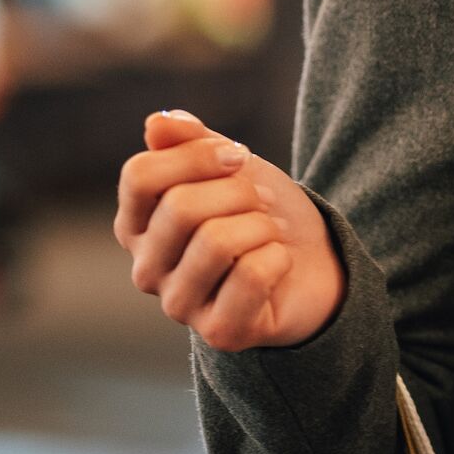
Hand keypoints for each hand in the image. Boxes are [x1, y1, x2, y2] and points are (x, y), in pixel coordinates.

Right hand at [115, 110, 345, 351]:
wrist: (314, 261)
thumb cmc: (262, 212)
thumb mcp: (231, 166)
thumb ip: (192, 141)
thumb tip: (158, 121)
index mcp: (139, 224)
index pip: (139, 175)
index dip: (197, 154)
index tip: (239, 157)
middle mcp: (146, 268)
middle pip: (181, 207)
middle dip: (240, 192)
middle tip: (261, 203)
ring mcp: (179, 305)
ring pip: (217, 240)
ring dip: (262, 226)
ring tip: (269, 234)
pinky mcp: (219, 332)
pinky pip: (251, 274)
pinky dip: (279, 257)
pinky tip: (278, 264)